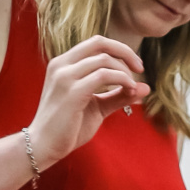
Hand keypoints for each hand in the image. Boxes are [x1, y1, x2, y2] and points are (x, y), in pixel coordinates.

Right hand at [26, 36, 150, 168]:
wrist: (43, 146)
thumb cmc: (67, 128)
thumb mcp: (97, 107)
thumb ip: (118, 96)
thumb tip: (145, 87)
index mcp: (64, 63)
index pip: (96, 43)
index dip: (119, 49)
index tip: (135, 66)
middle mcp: (62, 64)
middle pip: (100, 43)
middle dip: (125, 52)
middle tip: (140, 68)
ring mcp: (65, 76)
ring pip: (104, 59)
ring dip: (124, 72)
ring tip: (132, 88)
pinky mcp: (72, 92)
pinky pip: (103, 76)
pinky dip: (121, 80)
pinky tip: (128, 91)